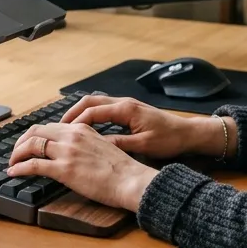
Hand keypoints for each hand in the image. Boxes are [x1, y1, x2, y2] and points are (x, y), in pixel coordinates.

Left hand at [7, 122, 157, 211]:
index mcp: (82, 129)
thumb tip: (73, 153)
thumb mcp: (103, 146)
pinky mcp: (63, 169)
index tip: (29, 143)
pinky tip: (13, 172)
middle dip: (22, 141)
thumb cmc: (122, 170)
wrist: (131, 180)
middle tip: (16, 152)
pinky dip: (19, 167)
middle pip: (36, 131)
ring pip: (31, 145)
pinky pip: (33, 165)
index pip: (50, 126)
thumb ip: (86, 145)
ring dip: (17, 154)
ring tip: (12, 163)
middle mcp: (72, 136)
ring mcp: (67, 151)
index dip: (35, 135)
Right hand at [60, 95, 217, 159]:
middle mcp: (124, 103)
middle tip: (58, 127)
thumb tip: (97, 146)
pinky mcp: (128, 110)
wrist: (187, 133)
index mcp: (126, 109)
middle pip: (90, 101)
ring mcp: (126, 104)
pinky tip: (85, 127)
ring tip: (66, 126)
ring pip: (95, 102)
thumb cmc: (169, 139)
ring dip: (80, 112)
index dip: (76, 122)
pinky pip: (103, 108)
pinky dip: (90, 115)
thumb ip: (119, 144)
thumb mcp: (144, 146)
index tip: (64, 133)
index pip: (93, 111)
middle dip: (72, 113)